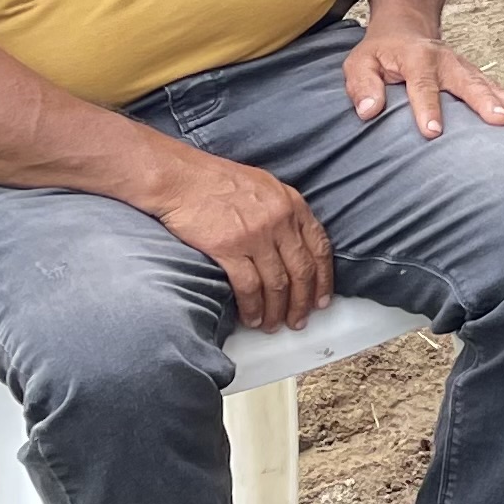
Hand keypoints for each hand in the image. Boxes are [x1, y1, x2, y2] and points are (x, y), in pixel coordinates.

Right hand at [150, 149, 332, 332]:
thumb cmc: (217, 180)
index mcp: (292, 203)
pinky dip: (252, 307)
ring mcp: (255, 235)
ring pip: (277, 283)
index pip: (319, 248)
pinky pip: (248, 286)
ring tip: (272, 325)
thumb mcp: (265, 187)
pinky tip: (251, 318)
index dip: (323, 279)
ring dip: (276, 310)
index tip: (322, 300)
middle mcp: (280, 220)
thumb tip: (294, 243)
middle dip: (302, 302)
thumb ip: (284, 212)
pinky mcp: (228, 248)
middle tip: (298, 321)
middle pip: (301, 271)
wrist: (180, 178)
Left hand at [347, 21, 503, 137]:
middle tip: (498, 122)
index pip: (423, 86)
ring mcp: (464, 68)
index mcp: (417, 59)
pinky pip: (497, 90)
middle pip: (468, 84)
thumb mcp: (359, 63)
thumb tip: (369, 111)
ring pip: (489, 86)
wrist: (406, 25)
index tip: (433, 132)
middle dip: (484, 103)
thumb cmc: (381, 51)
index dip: (427, 108)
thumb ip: (362, 85)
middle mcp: (446, 62)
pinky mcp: (474, 76)